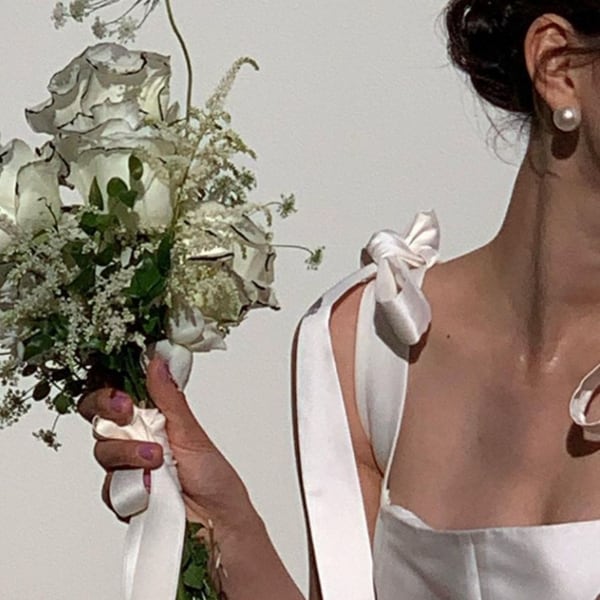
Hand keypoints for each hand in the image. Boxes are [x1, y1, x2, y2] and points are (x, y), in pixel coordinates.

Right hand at [78, 357, 252, 531]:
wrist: (220, 522)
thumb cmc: (214, 478)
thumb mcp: (192, 432)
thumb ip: (169, 399)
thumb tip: (158, 361)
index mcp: (153, 420)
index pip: (116, 397)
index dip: (109, 390)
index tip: (122, 391)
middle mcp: (136, 442)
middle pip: (99, 420)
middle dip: (107, 410)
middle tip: (126, 411)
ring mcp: (128, 471)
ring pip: (103, 452)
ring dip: (128, 452)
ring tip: (156, 460)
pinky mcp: (124, 498)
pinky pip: (109, 488)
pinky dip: (130, 484)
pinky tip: (151, 488)